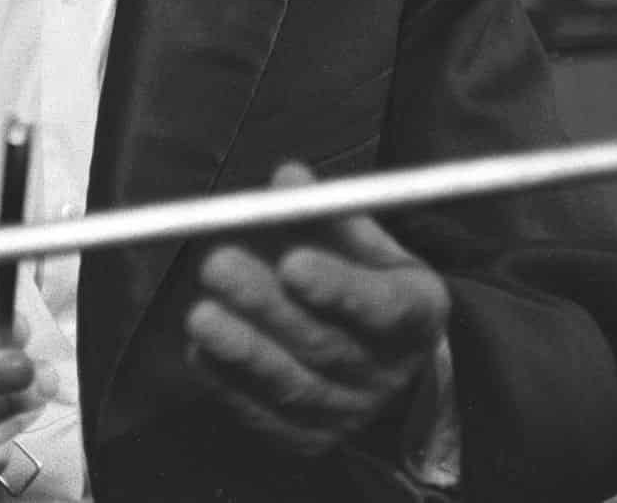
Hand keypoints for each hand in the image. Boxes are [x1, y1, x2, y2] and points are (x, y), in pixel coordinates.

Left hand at [184, 161, 450, 458]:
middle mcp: (388, 371)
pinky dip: (232, 386)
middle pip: (325, 345)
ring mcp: (350, 412)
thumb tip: (288, 179)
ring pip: (293, 385)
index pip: (381, 306)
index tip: (291, 262)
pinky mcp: (312, 438)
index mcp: (415, 314)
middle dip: (266, 306)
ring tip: (201, 316)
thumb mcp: (371, 242)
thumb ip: (330, 212)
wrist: (392, 363)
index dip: (336, 287)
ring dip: (242, 351)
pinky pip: (268, 417)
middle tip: (218, 265)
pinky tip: (203, 352)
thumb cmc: (373, 282)